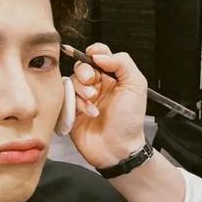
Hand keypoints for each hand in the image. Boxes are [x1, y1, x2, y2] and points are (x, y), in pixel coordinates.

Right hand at [69, 43, 147, 168]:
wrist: (118, 149)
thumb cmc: (129, 121)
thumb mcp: (136, 86)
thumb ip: (122, 63)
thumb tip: (99, 54)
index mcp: (113, 77)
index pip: (99, 54)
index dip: (94, 52)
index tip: (93, 56)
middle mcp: (97, 85)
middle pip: (82, 66)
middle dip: (85, 72)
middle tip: (92, 84)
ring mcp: (83, 98)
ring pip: (72, 81)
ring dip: (82, 90)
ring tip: (93, 103)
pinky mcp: (71, 111)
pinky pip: (65, 98)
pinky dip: (76, 104)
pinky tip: (89, 113)